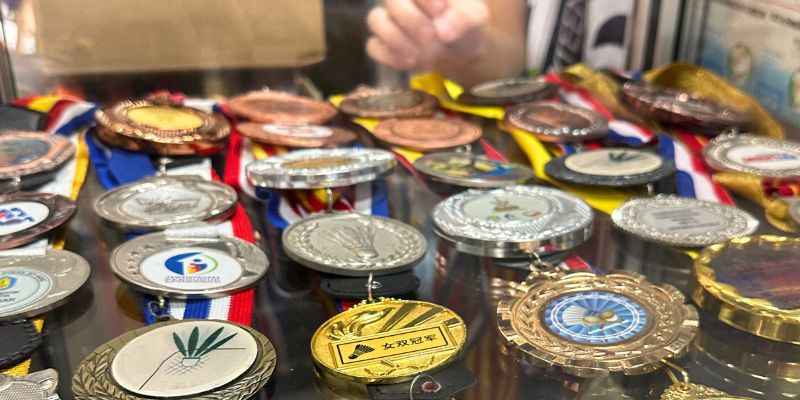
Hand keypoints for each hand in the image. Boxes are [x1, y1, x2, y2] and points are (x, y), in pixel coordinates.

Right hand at [366, 0, 488, 71]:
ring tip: (417, 54)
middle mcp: (402, 0)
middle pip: (391, 0)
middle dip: (409, 19)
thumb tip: (442, 30)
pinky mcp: (385, 45)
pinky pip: (374, 47)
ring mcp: (390, 21)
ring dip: (395, 38)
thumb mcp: (475, 19)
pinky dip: (390, 57)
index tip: (440, 10)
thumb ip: (462, 18)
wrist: (461, 49)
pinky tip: (410, 63)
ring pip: (375, 20)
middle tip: (430, 36)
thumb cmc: (466, 24)